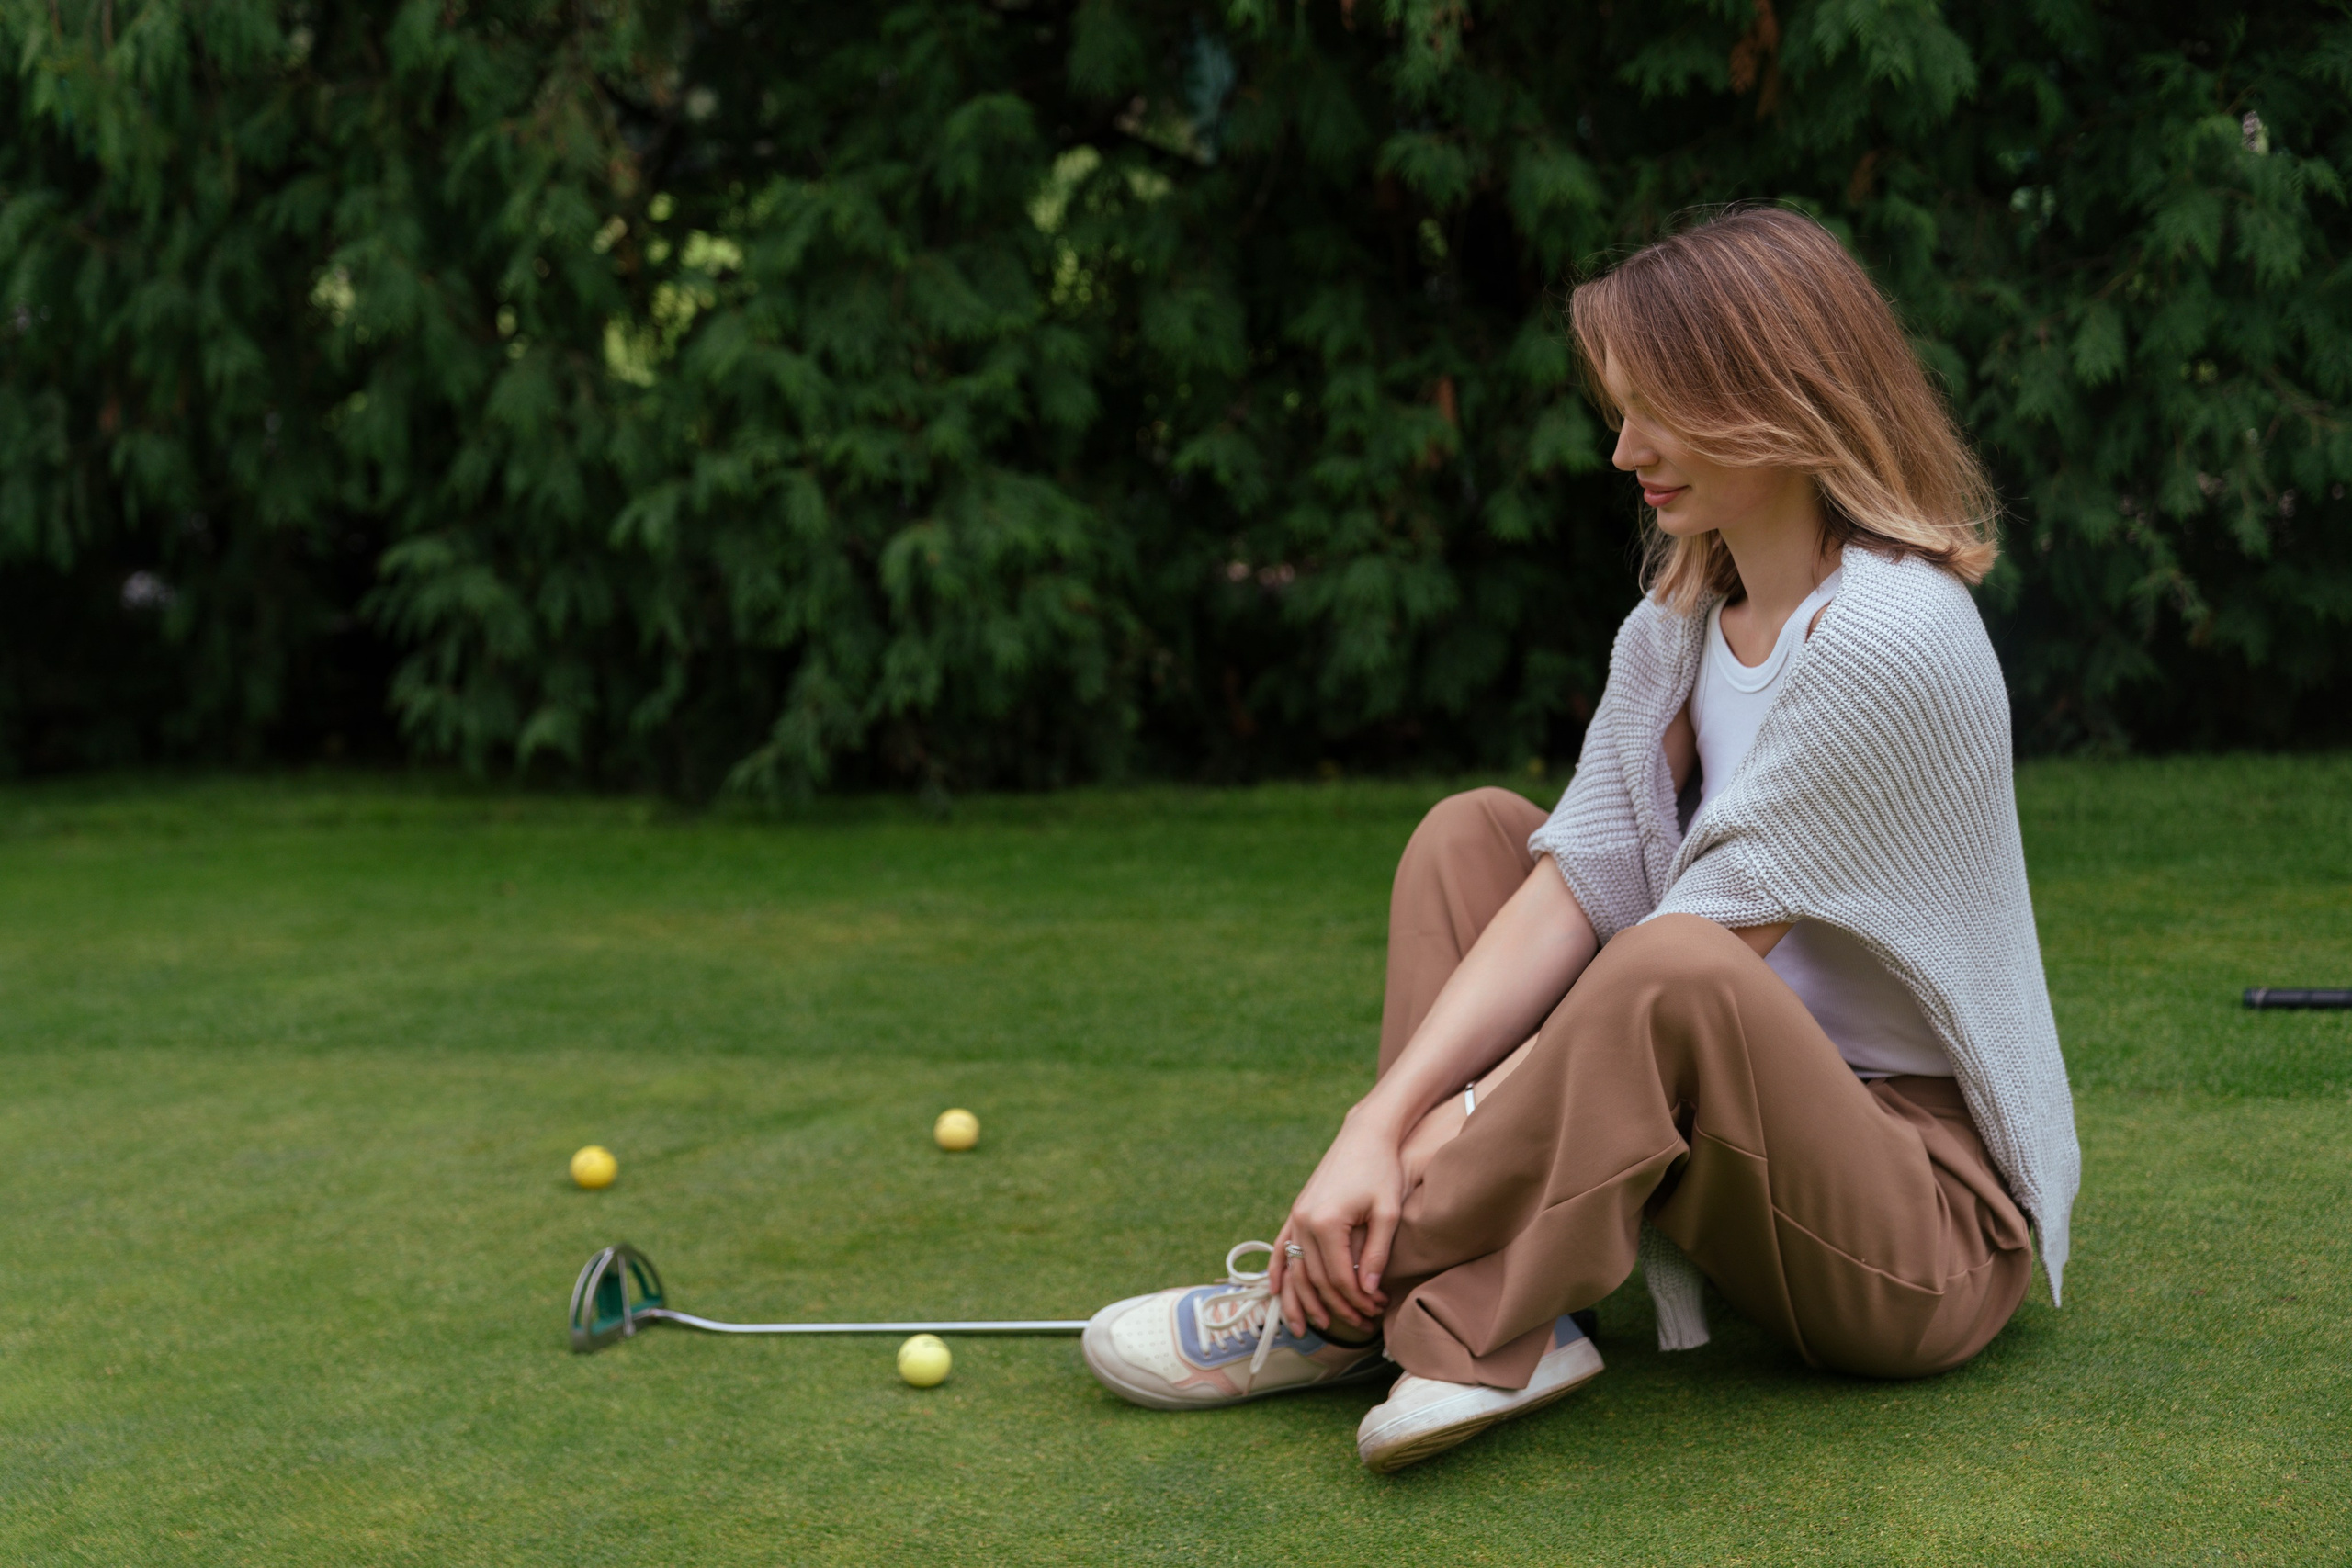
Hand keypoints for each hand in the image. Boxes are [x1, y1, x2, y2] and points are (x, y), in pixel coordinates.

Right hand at [1266, 1111, 1406, 1336]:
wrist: (1365, 1136)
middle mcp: (1304, 1221)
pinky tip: (1276, 1292)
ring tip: (1312, 1327)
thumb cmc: (1381, 1171)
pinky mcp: (1297, 1211)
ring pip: (1295, 1270)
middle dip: (1338, 1305)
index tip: (1376, 1310)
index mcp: (1326, 1222)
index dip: (1357, 1299)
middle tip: (1361, 1323)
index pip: (1339, 1277)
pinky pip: (1281, 1248)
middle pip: (1317, 1278)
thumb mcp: (1387, 1212)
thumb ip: (1375, 1253)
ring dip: (1302, 1300)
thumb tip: (1367, 1291)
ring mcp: (1297, 1216)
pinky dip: (1278, 1271)